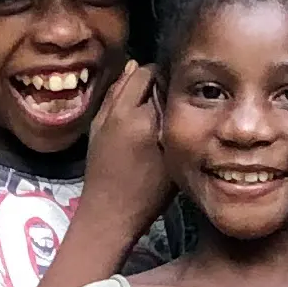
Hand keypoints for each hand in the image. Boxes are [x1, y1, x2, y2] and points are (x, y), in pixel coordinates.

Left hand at [79, 63, 170, 242]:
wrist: (107, 213)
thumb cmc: (147, 194)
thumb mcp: (174, 161)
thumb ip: (178, 127)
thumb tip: (182, 97)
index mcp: (145, 120)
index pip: (166, 81)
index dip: (180, 82)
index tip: (191, 88)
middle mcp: (122, 110)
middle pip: (144, 72)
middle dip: (160, 75)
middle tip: (174, 88)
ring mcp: (106, 114)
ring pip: (126, 79)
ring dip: (141, 79)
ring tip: (158, 89)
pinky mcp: (96, 122)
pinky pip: (113, 93)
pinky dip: (126, 88)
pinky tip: (137, 96)